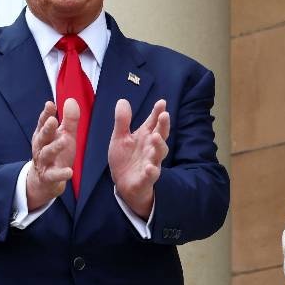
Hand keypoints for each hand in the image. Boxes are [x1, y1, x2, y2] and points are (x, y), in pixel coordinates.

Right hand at [25, 99, 78, 209]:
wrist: (44, 180)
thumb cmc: (56, 153)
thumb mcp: (64, 135)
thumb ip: (69, 120)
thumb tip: (71, 100)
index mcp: (43, 135)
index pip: (43, 123)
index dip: (46, 114)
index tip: (50, 104)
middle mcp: (41, 147)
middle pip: (43, 136)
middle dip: (47, 128)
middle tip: (53, 120)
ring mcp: (43, 162)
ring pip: (47, 154)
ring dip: (54, 147)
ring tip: (64, 141)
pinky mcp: (48, 177)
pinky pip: (53, 175)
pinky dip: (60, 174)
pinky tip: (69, 171)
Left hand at [108, 98, 168, 216]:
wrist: (123, 184)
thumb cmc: (125, 159)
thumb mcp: (120, 138)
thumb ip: (122, 121)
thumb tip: (123, 100)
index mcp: (145, 137)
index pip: (153, 122)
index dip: (158, 112)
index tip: (162, 102)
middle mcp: (151, 148)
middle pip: (160, 135)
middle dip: (163, 126)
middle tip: (165, 115)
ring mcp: (150, 163)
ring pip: (159, 154)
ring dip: (159, 146)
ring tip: (156, 136)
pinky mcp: (145, 178)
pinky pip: (150, 175)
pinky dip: (151, 171)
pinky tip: (150, 167)